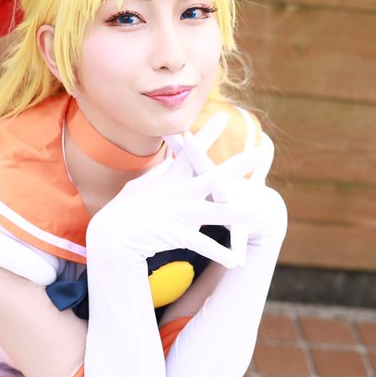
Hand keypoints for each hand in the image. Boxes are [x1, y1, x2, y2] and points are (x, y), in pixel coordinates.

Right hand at [87, 121, 270, 268]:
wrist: (112, 235)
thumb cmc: (126, 210)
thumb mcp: (143, 187)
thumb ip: (163, 175)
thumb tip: (171, 163)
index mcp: (172, 178)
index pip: (193, 151)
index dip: (208, 132)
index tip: (223, 115)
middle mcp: (181, 193)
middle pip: (216, 176)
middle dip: (240, 165)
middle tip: (263, 154)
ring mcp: (182, 214)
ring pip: (219, 212)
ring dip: (241, 213)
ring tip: (261, 212)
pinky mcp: (179, 234)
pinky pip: (204, 245)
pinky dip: (219, 253)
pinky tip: (236, 261)